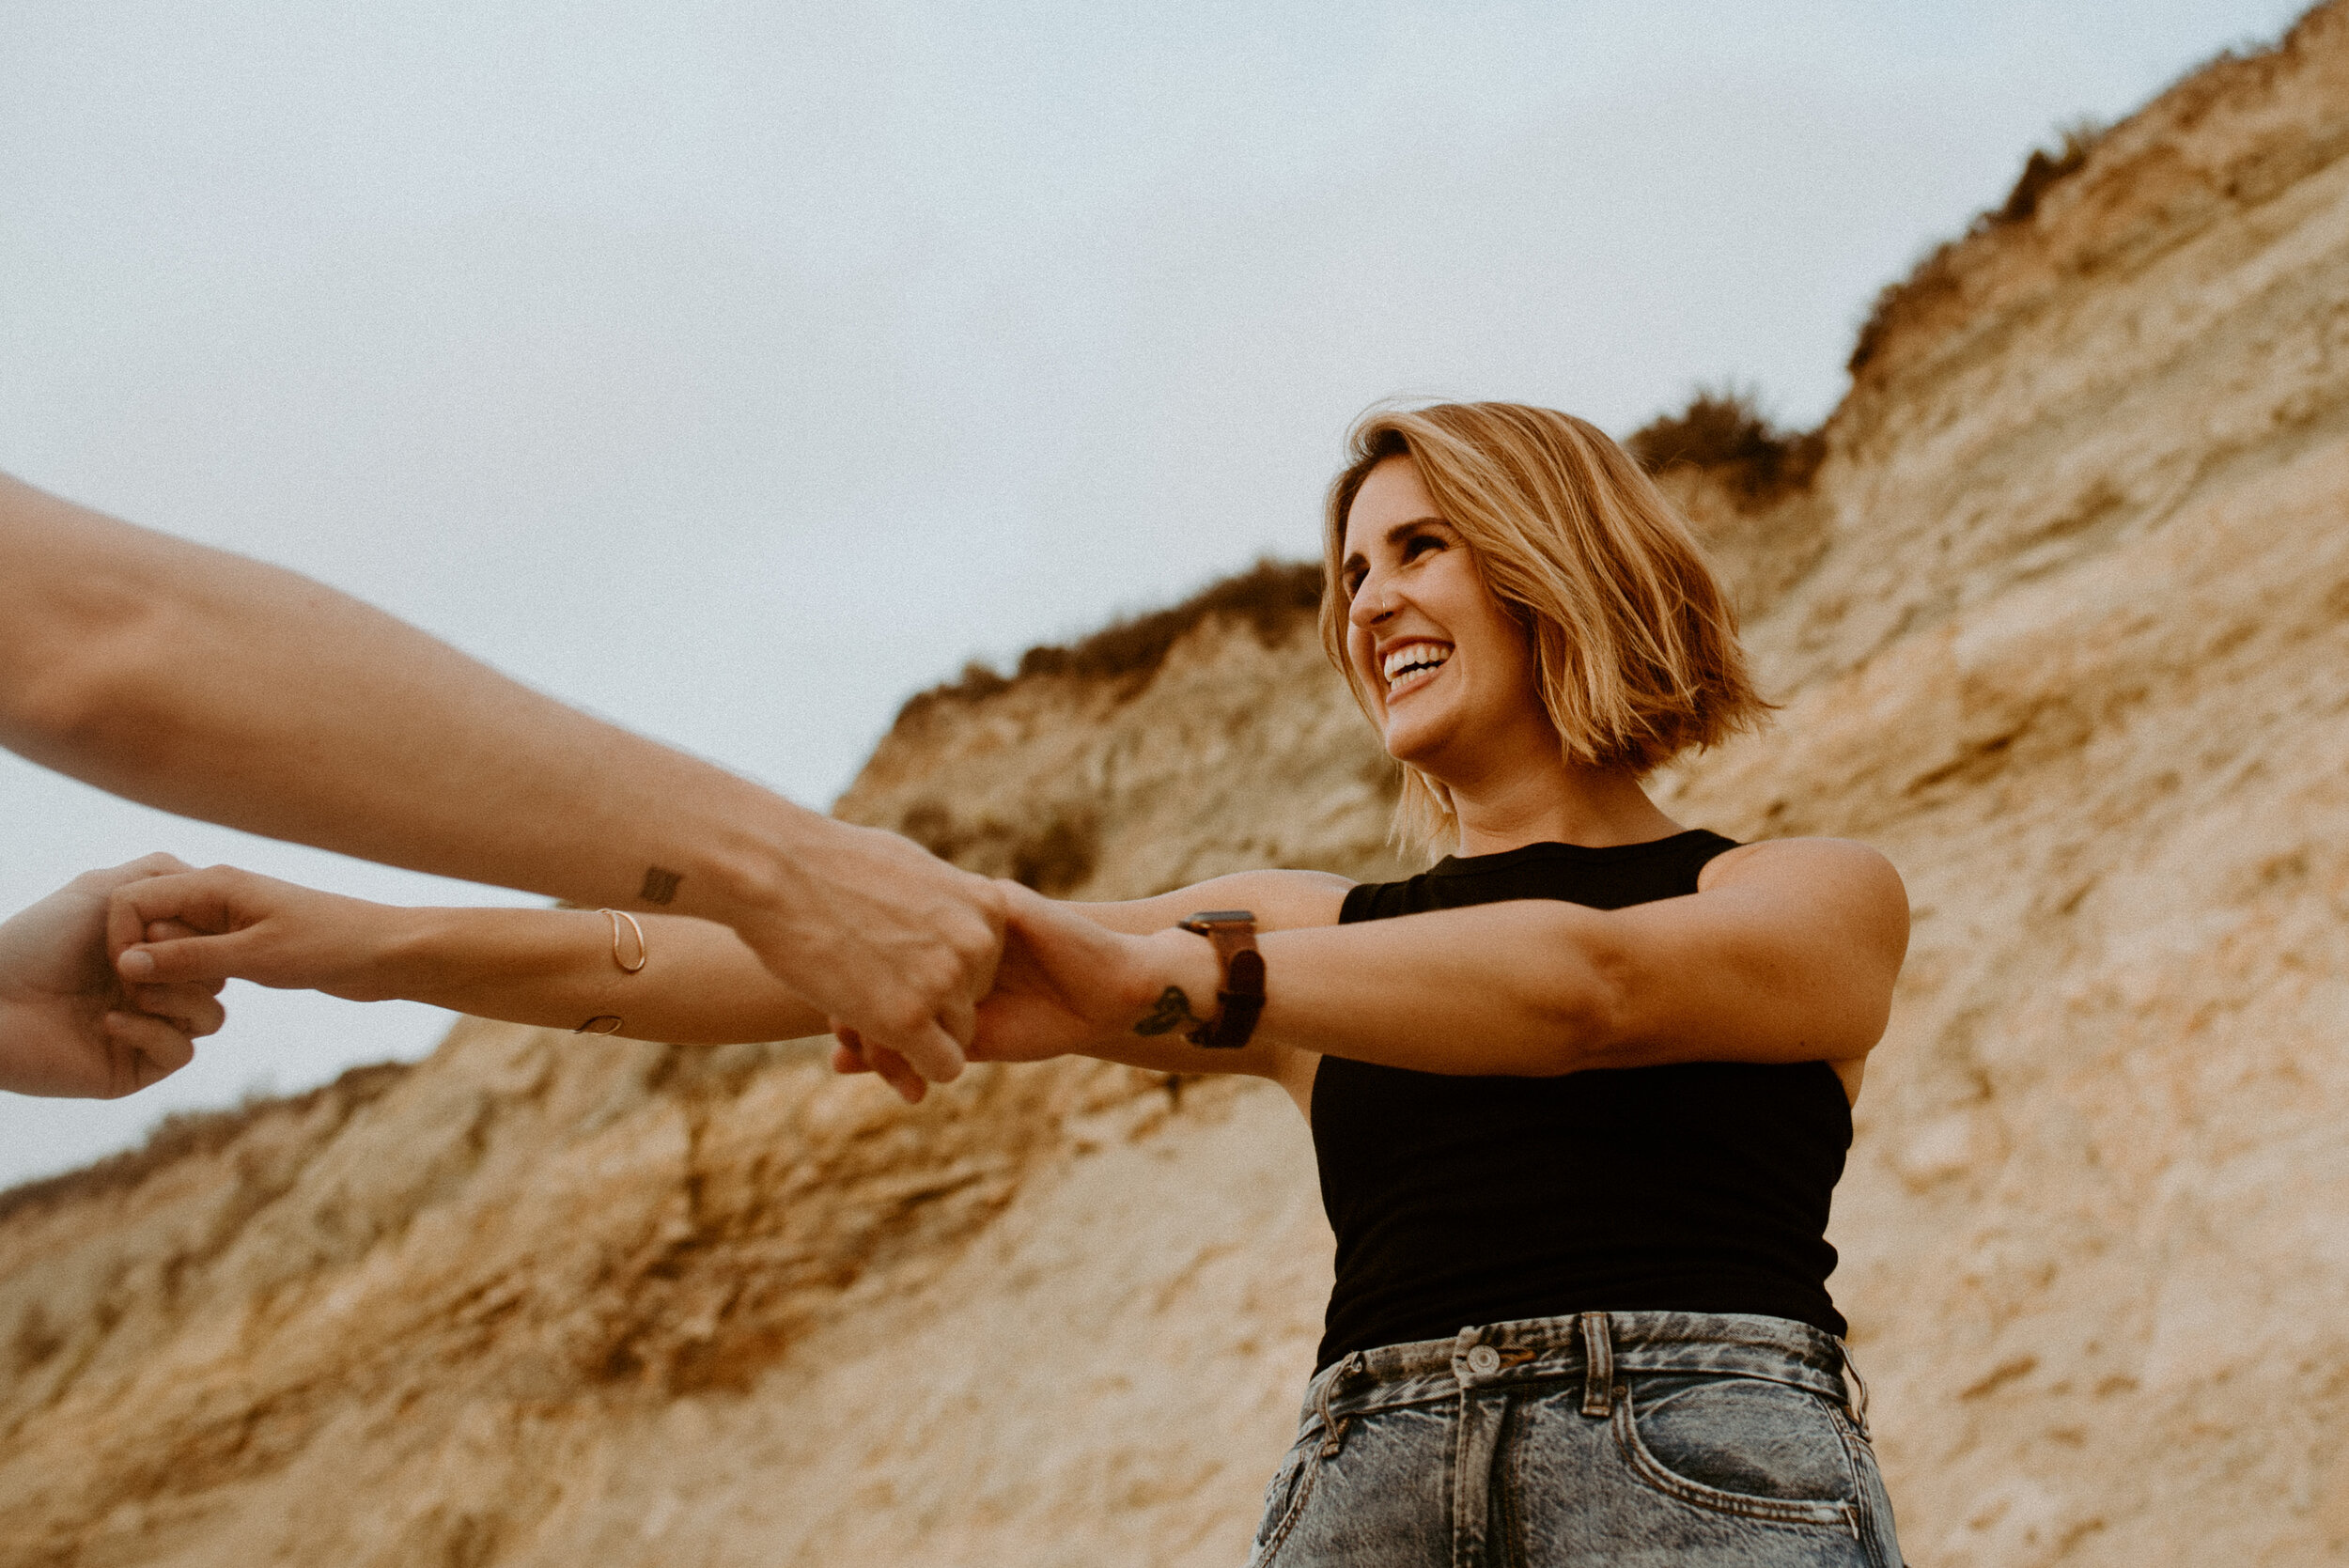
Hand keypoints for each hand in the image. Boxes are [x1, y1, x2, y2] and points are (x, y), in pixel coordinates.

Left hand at [0, 854, 226, 1097]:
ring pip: (210, 1017)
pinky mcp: (136, 1067)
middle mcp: (156, 989)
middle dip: (190, 963)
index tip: (157, 925)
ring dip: (177, 997)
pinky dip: (151, 1031)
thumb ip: (163, 875)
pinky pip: (180, 1052)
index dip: (201, 931)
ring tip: (129, 989)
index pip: (213, 942)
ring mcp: (149, 1029)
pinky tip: (107, 1021)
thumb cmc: (35, 942)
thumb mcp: (103, 891)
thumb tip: (215, 889)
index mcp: (155, 951)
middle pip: (219, 978)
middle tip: (142, 954)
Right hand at [107, 865, 399, 998]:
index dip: (121, 940)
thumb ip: (189, 959)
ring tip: (200, 992)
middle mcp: (214, 893)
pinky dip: (193, 975)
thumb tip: (127, 962)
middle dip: (144, 958)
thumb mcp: (256, 957)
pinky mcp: (241, 938)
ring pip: (169, 940)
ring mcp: (227, 915)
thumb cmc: (330, 946)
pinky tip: (216, 994)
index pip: (132, 899)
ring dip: (170, 970)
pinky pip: (195, 954)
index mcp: (213, 882)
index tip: (135, 981)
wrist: (387, 951)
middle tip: (167, 995)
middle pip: (145, 919)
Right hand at [727, 819, 1006, 1091]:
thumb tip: (959, 903)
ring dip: (917, 1038)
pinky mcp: (909, 1020)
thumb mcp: (912, 866)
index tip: (900, 967)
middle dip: (932, 1009)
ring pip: (957, 1039)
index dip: (943, 974)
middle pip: (973, 1002)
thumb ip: (948, 899)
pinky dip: (916, 1067)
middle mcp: (977, 943)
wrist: (775, 872)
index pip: (986, 964)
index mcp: (988, 904)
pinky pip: (943, 1067)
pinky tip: (879, 1041)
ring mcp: (946, 982)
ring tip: (864, 1010)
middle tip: (875, 994)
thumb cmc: (830, 865)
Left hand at [830, 883, 1208, 1095]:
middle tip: (850, 1046)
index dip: (846, 1008)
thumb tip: (834, 1062)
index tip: (842, 1052)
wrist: (1110, 997)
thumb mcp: (966, 1041)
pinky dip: (927, 961)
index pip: (869, 969)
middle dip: (856, 999)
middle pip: (878, 952)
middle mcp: (943, 926)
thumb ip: (905, 1044)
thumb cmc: (1041, 1022)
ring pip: (906, 937)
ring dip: (886, 983)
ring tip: (881, 1033)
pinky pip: (948, 917)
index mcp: (931, 953)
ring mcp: (969, 911)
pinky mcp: (999, 900)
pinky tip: (923, 1003)